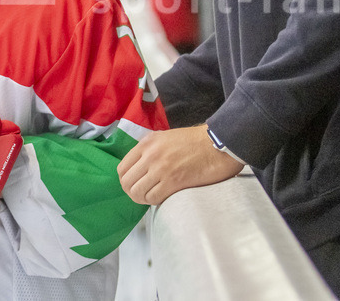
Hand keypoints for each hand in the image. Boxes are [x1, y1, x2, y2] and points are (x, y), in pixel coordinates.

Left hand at [117, 124, 243, 204]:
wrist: (218, 143)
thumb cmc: (195, 142)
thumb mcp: (165, 138)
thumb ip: (149, 151)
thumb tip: (139, 169)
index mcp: (146, 143)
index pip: (122, 168)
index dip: (126, 180)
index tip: (135, 184)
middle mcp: (150, 155)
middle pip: (126, 182)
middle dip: (132, 192)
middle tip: (143, 194)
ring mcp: (160, 168)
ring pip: (137, 192)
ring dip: (143, 199)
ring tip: (152, 197)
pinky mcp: (173, 181)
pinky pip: (153, 198)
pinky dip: (154, 201)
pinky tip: (162, 198)